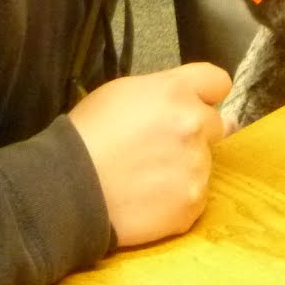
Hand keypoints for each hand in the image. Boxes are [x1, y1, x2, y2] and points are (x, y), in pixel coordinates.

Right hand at [68, 62, 230, 246]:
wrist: (67, 189)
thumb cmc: (87, 135)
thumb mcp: (121, 93)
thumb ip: (165, 91)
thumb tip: (198, 104)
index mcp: (176, 91)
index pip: (218, 82)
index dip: (205, 95)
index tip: (195, 105)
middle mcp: (194, 125)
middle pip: (215, 124)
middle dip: (195, 133)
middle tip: (160, 147)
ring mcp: (196, 166)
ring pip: (204, 162)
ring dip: (184, 167)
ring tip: (146, 177)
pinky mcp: (192, 202)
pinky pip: (195, 196)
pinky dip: (177, 199)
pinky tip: (148, 199)